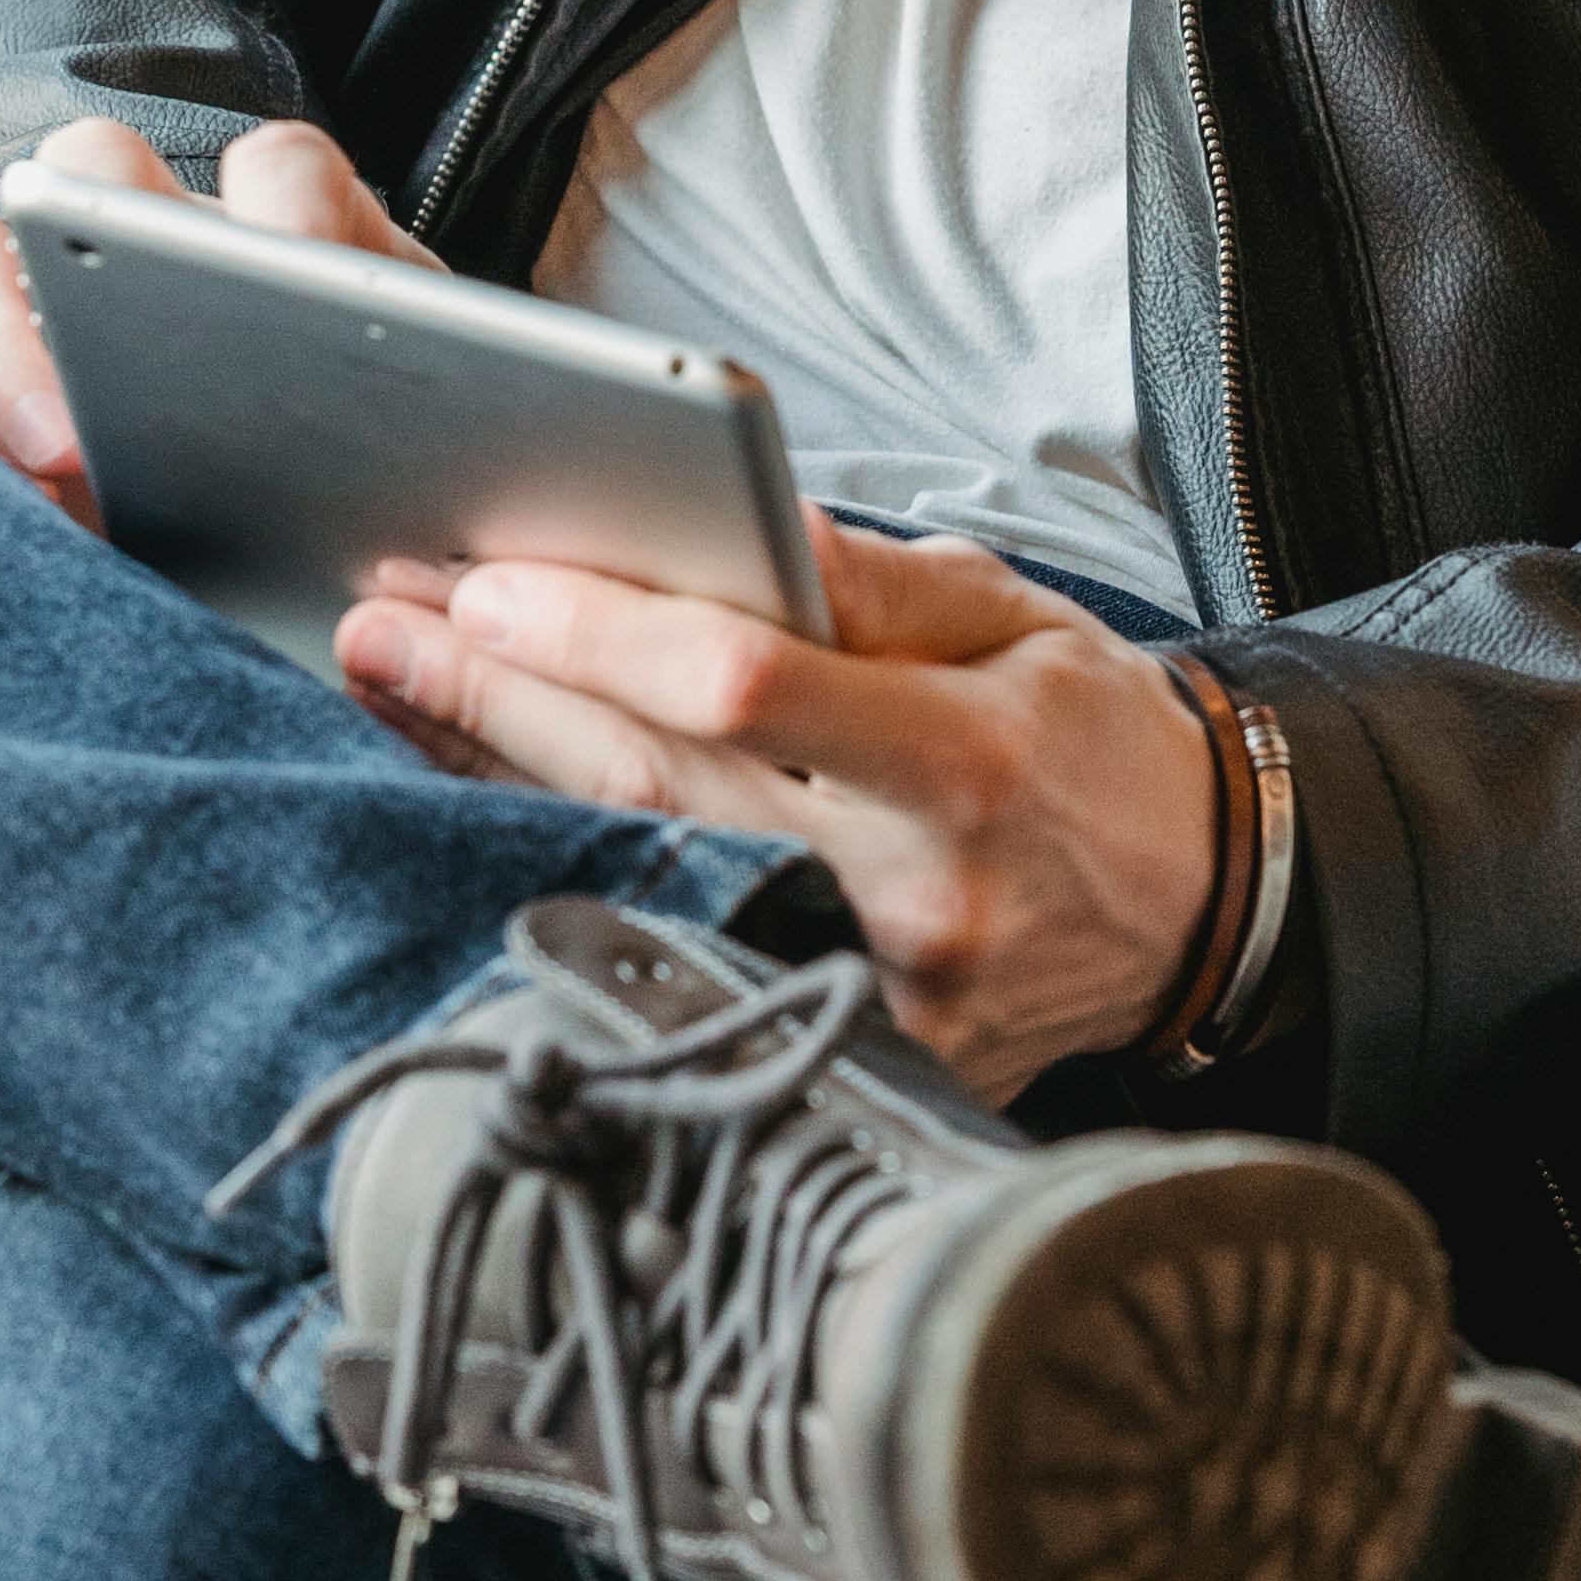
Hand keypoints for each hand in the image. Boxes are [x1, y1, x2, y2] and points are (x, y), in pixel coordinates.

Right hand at [0, 114, 429, 515]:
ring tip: (59, 462)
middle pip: (89, 167)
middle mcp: (143, 239)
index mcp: (281, 233)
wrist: (316, 560)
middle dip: (99, 234)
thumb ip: (434, 424)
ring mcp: (37, 307)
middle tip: (161, 338)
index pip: (278, 169)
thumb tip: (447, 457)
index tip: (297, 278)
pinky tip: (9, 510)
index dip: (285, 210)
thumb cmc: (378, 493)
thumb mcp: (423, 449)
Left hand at [332, 516, 1217, 1104]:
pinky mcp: (846, 1065)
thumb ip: (863, 581)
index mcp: (965, 761)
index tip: (485, 582)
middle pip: (657, 787)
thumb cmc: (1087, 739)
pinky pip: (680, 951)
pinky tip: (474, 802)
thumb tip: (725, 515)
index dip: (604, 636)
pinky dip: (569, 869)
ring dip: (495, 776)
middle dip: (498, 700)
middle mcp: (911, 894)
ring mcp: (873, 1003)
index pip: (748, 690)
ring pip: (642, 874)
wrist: (1203, 907)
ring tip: (386, 688)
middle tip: (377, 622)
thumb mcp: (1012, 616)